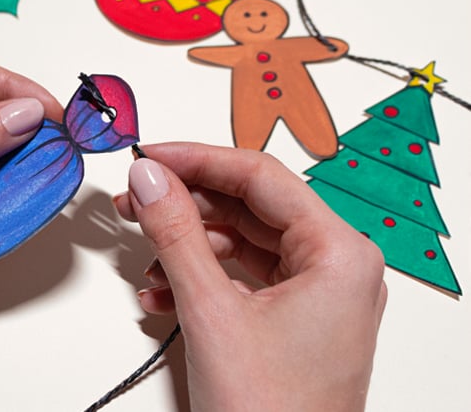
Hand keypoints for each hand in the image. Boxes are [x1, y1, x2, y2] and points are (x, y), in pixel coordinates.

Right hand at [114, 143, 386, 410]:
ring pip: (242, 243)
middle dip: (187, 205)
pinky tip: (162, 290)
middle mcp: (336, 269)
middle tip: (138, 198)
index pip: (260, 177)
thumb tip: (151, 179)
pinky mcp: (293, 319)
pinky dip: (200, 277)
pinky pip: (242, 277)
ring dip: (188, 245)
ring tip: (144, 251)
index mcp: (340, 254)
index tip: (152, 158)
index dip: (198, 160)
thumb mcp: (211, 310)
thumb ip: (177, 234)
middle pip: (250, 208)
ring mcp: (316, 296)